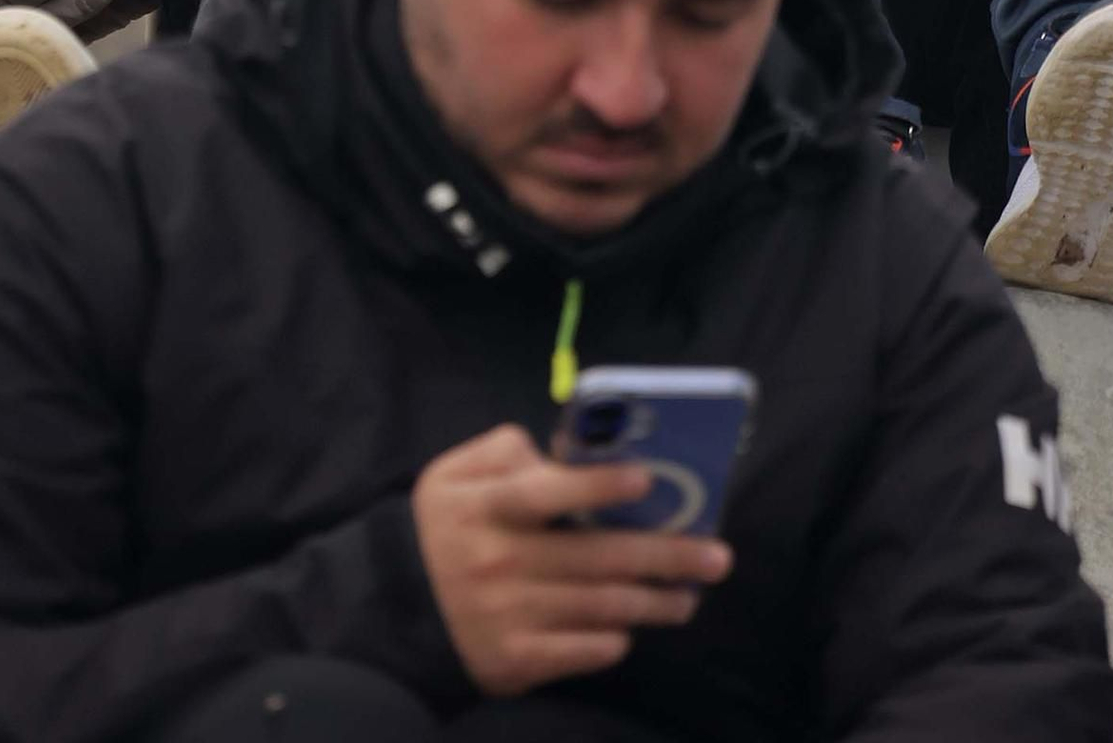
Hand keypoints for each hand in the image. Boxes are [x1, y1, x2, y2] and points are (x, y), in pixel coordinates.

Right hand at [412, 425, 732, 696]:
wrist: (395, 608)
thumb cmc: (444, 526)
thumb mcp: (456, 473)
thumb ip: (507, 451)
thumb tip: (566, 452)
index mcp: (486, 507)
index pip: (546, 494)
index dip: (597, 487)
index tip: (647, 481)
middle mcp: (500, 562)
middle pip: (596, 558)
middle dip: (665, 557)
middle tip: (717, 557)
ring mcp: (509, 617)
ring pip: (601, 608)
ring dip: (655, 602)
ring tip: (691, 595)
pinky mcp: (514, 661)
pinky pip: (581, 650)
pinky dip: (613, 639)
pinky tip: (634, 626)